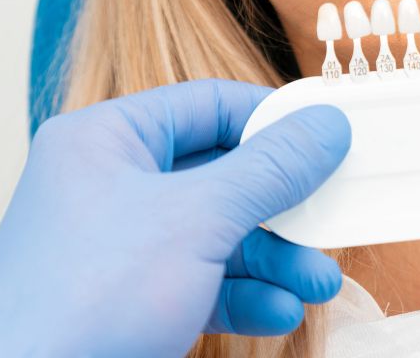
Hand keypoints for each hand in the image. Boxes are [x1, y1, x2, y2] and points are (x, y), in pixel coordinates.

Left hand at [0, 80, 350, 357]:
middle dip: (285, 208)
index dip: (275, 120)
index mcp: (110, 140)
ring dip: (276, 261)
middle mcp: (115, 185)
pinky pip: (204, 282)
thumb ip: (271, 170)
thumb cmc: (86, 298)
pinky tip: (279, 313)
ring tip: (317, 283)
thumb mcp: (197, 219)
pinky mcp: (133, 298)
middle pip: (225, 176)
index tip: (329, 138)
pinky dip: (246, 296)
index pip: (210, 105)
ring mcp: (124, 246)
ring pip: (220, 236)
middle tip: (333, 218)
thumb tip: (329, 126)